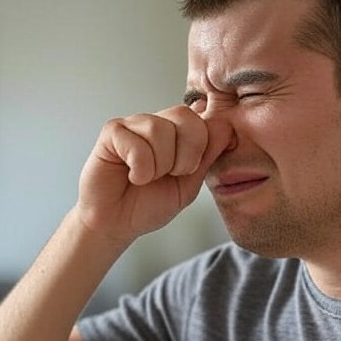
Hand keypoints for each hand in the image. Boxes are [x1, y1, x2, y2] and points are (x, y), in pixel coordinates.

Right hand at [76, 106, 231, 244]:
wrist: (117, 223)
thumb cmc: (148, 204)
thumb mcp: (190, 184)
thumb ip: (208, 156)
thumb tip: (226, 127)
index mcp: (179, 133)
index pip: (206, 120)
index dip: (201, 150)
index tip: (186, 172)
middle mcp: (158, 122)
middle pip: (186, 117)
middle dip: (184, 156)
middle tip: (169, 175)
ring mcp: (134, 124)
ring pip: (160, 130)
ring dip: (158, 166)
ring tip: (147, 177)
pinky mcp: (113, 132)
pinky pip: (137, 144)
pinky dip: (139, 170)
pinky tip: (132, 177)